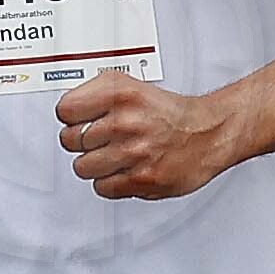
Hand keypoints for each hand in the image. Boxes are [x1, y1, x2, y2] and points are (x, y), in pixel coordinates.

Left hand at [54, 71, 240, 200]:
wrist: (209, 133)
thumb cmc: (166, 112)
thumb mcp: (128, 85)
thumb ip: (92, 94)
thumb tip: (65, 112)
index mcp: (120, 94)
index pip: (65, 110)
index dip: (72, 118)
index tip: (81, 120)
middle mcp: (126, 122)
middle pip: (70, 141)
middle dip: (83, 142)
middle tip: (103, 139)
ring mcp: (135, 152)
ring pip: (82, 168)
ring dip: (96, 164)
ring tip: (115, 155)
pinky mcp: (143, 180)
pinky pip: (102, 188)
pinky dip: (111, 182)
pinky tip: (125, 170)